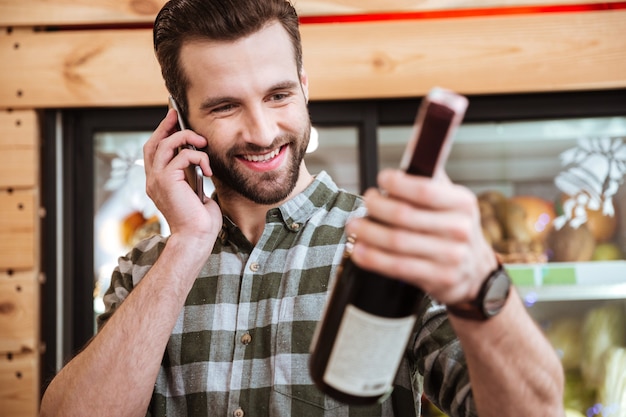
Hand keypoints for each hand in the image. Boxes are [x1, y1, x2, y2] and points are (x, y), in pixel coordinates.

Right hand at [143, 109, 222, 241]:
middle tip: (177, 114)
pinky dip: (197, 157)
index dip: (162, 134)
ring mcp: (157, 180)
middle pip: (153, 143)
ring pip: (164, 144)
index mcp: (158, 183)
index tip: (173, 121)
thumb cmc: (200, 221)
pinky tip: (208, 169)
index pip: (154, 152)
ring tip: (202, 142)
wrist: (197, 237)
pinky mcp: (166, 181)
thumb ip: (193, 176)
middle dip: (165, 126)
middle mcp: (153, 180)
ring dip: (185, 138)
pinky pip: (181, 156)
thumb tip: (200, 162)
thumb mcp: (196, 192)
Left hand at [345, 169, 496, 304]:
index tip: (381, 178)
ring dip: (368, 232)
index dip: (398, 183)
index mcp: (462, 203)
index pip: (425, 190)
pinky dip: (373, 258)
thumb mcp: (453, 200)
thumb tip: (418, 142)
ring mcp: (450, 256)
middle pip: (404, 215)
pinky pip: (397, 267)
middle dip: (376, 207)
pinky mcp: (437, 278)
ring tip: (353, 225)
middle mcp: (459, 229)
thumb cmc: (454, 229)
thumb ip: (432, 177)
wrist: (476, 273)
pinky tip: (359, 251)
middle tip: (364, 201)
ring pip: (397, 241)